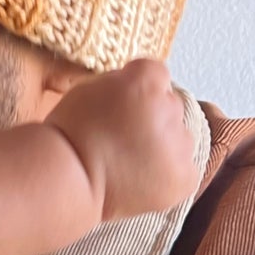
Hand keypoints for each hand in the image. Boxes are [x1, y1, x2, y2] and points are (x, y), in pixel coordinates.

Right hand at [49, 58, 198, 220]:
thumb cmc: (69, 136)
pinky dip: (167, 175)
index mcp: (144, 81)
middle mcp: (169, 108)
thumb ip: (122, 83)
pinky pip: (184, 169)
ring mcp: (180, 144)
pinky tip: (141, 179)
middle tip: (122, 138)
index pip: (156, 74)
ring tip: (129, 163)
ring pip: (179, 139)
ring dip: (162, 147)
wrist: (68, 181)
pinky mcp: (185, 176)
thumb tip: (137, 91)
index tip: (124, 103)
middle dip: (152, 118)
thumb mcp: (88, 88)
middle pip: (170, 106)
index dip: (139, 89)